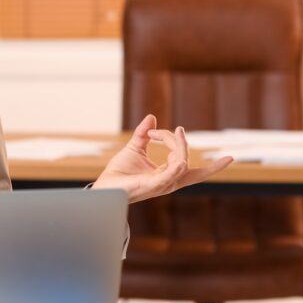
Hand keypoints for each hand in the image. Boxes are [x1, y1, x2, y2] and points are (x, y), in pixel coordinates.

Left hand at [92, 114, 232, 202]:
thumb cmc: (120, 172)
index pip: (183, 158)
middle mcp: (169, 180)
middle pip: (189, 165)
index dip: (174, 140)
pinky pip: (171, 176)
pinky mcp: (153, 184)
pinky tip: (181, 158)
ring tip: (179, 131)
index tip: (153, 131)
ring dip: (182, 146)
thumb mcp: (134, 148)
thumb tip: (152, 117)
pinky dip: (178, 166)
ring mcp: (162, 183)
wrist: (106, 185)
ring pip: (182, 165)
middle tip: (191, 136)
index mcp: (167, 173)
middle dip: (196, 154)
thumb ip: (143, 134)